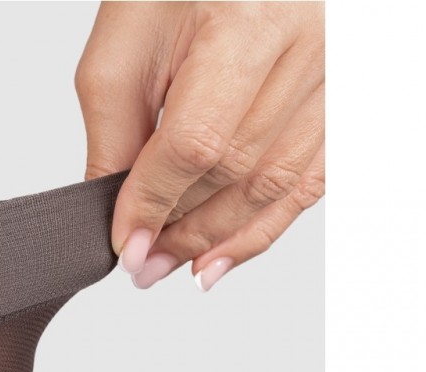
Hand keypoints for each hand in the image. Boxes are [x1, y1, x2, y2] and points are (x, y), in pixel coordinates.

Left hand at [75, 1, 323, 290]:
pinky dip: (259, 229)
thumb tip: (122, 213)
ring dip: (216, 239)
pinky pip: (305, 182)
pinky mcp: (337, 100)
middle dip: (181, 230)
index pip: (198, 141)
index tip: (126, 244)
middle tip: (142, 264)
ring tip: (170, 266)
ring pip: (273, 186)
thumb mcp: (126, 45)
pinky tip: (220, 258)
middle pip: (236, 170)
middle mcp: (306, 44)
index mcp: (247, 18)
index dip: (155, 203)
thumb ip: (116, 132)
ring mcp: (333, 74)